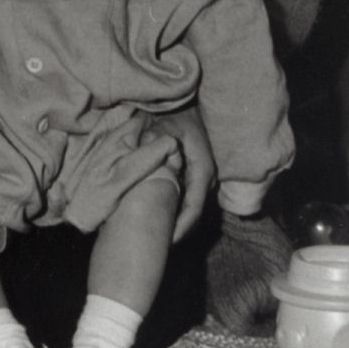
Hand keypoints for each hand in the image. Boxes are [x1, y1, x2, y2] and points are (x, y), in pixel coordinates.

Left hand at [146, 107, 214, 240]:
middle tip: (152, 241)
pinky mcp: (193, 176)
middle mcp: (204, 179)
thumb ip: (155, 142)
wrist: (189, 106)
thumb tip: (144, 153)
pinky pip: (184, 197)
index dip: (180, 228)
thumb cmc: (179, 116)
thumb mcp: (166, 127)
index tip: (166, 241)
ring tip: (150, 230)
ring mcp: (199, 178)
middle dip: (173, 228)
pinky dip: (170, 206)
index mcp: (201, 172)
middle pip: (191, 213)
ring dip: (171, 218)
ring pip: (187, 206)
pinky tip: (153, 210)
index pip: (193, 210)